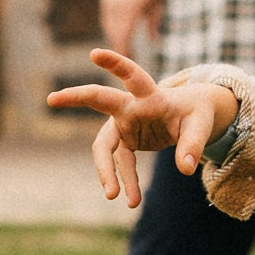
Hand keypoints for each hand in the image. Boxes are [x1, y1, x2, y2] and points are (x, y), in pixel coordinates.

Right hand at [48, 48, 238, 208]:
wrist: (190, 117)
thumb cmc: (196, 114)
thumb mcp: (202, 125)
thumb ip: (193, 145)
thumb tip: (184, 169)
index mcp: (150, 95)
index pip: (132, 76)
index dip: (115, 64)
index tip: (95, 53)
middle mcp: (131, 107)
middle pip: (99, 101)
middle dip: (75, 98)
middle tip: (51, 99)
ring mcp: (124, 125)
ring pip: (106, 146)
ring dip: (107, 170)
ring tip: (113, 196)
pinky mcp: (125, 141)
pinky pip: (120, 164)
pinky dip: (125, 182)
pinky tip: (132, 201)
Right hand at [99, 0, 162, 55]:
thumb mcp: (157, 2)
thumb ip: (154, 22)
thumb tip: (154, 40)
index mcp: (129, 10)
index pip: (123, 36)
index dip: (125, 50)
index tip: (131, 57)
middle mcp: (116, 7)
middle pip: (114, 33)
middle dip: (120, 46)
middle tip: (127, 55)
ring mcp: (109, 1)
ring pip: (108, 25)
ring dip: (115, 37)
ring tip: (123, 46)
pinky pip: (107, 17)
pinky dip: (112, 26)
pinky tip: (118, 32)